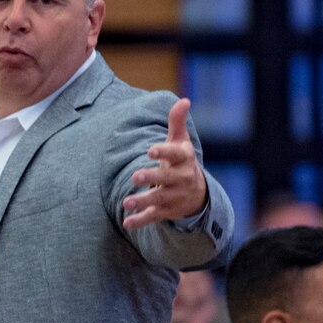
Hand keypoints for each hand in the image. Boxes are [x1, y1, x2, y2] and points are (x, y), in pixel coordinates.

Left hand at [122, 98, 208, 230]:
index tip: (150, 150)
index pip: (175, 155)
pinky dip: (140, 221)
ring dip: (142, 201)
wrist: (196, 193)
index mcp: (183, 160)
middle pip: (166, 179)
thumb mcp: (180, 141)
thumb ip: (177, 122)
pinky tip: (127, 223)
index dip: (163, 152)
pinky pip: (153, 217)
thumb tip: (184, 100)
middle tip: (135, 176)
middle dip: (151, 178)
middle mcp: (180, 179)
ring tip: (126, 202)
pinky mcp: (167, 211)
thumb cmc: (181, 161)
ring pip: (158, 199)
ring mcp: (173, 197)